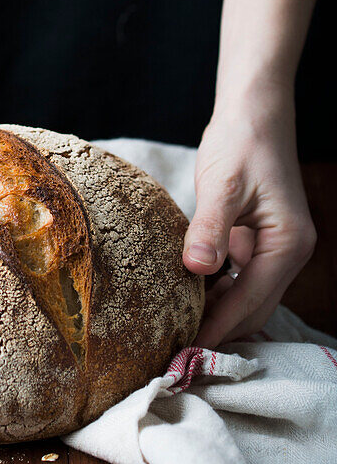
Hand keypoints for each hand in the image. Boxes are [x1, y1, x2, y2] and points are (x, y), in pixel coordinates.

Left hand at [183, 86, 315, 348]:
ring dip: (217, 313)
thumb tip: (197, 270)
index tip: (185, 351)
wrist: (253, 113)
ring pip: (247, 296)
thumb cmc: (241, 142)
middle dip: (218, 329)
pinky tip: (187, 296)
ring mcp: (275, 247)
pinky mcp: (258, 239)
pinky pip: (239, 277)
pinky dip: (217, 291)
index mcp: (288, 244)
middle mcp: (288, 252)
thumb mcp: (221, 184)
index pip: (250, 301)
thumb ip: (210, 228)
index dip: (218, 328)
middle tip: (174, 350)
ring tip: (175, 330)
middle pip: (253, 308)